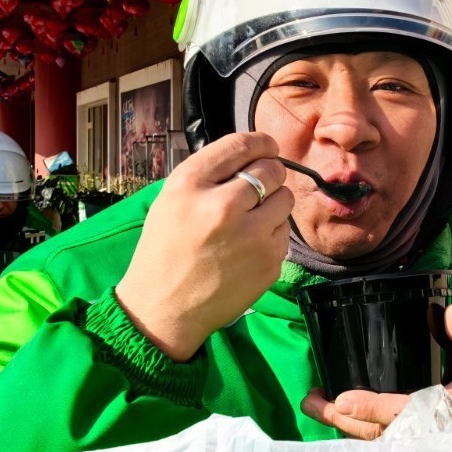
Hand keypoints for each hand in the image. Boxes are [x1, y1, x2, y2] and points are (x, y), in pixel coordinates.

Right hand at [115, 133, 292, 360]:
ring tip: (251, 219)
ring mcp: (251, 236)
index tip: (267, 145)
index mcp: (191, 184)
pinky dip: (273, 234)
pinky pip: (285, 232)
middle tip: (260, 185)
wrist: (165, 309)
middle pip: (272, 169)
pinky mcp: (269, 261)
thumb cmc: (166, 251)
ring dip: (274, 203)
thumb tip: (251, 152)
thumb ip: (209, 173)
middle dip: (270, 172)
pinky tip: (249, 246)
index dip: (260, 142)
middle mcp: (223, 206)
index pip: (240, 145)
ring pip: (286, 198)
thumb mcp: (171, 199)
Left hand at [301, 306, 451, 440]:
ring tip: (313, 403)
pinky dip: (353, 429)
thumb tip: (450, 314)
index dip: (374, 408)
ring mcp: (420, 445)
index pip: (408, 412)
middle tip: (315, 401)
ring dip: (342, 425)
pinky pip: (377, 443)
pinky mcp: (411, 446)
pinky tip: (330, 412)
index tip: (344, 400)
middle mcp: (432, 434)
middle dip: (346, 418)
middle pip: (382, 433)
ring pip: (375, 441)